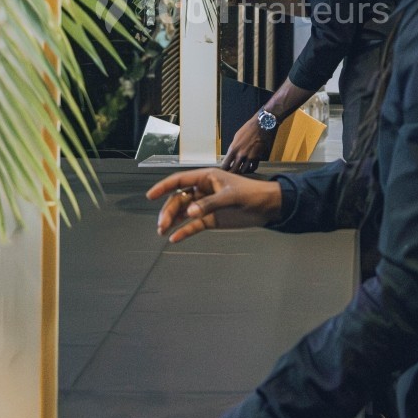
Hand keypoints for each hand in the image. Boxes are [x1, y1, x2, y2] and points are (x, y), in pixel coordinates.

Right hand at [147, 168, 281, 244]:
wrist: (268, 207)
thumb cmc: (251, 194)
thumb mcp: (232, 196)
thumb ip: (210, 203)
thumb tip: (190, 212)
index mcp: (206, 178)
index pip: (180, 181)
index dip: (164, 187)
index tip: (150, 195)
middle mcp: (202, 191)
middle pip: (178, 200)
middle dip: (168, 211)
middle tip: (161, 225)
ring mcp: (205, 206)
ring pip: (183, 213)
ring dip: (172, 221)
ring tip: (163, 232)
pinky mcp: (211, 219)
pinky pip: (193, 225)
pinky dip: (184, 231)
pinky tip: (175, 239)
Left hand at [221, 115, 275, 172]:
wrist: (261, 124)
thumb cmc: (248, 128)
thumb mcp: (237, 137)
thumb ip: (234, 148)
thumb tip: (231, 156)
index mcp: (233, 149)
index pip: (225, 164)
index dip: (224, 170)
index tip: (223, 172)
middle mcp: (241, 154)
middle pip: (234, 170)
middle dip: (232, 173)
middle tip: (231, 175)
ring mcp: (250, 157)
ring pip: (244, 171)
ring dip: (242, 171)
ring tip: (240, 171)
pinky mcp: (258, 157)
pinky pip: (253, 168)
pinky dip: (251, 169)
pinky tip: (249, 167)